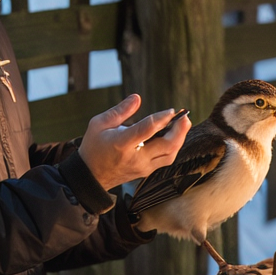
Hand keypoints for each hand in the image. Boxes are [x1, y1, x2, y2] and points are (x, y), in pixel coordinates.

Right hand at [77, 94, 191, 189]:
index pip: (147, 130)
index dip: (162, 119)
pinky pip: (166, 159)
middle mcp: (135, 158)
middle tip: (185, 117)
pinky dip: (173, 147)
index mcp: (121, 144)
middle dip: (179, 131)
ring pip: (170, 155)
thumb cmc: (94, 146)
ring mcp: (142, 167)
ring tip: (183, 124)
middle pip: (166, 146)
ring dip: (180, 139)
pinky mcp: (146, 171)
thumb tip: (137, 98)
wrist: (90, 177)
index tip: (172, 110)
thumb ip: (120, 110)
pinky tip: (175, 135)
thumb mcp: (99, 124)